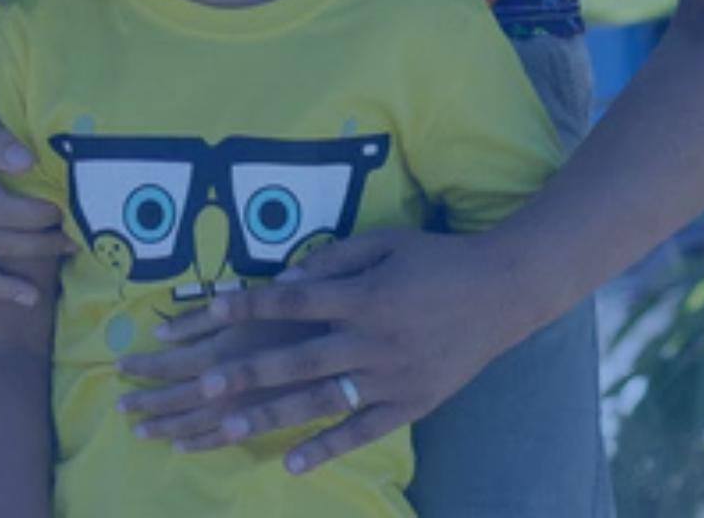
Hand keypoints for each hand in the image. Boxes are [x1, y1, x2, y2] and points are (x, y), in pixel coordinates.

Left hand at [117, 228, 513, 474]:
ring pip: (322, 401)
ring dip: (273, 416)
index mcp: (365, 294)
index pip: (295, 302)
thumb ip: (334, 258)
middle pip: (299, 359)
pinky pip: (362, 431)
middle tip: (203, 386)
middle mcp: (374, 339)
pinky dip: (327, 447)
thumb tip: (285, 280)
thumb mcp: (385, 241)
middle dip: (248, 373)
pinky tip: (292, 462)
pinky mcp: (411, 404)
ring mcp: (392, 377)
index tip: (211, 308)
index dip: (251, 304)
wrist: (501, 291)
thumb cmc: (436, 259)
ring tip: (229, 429)